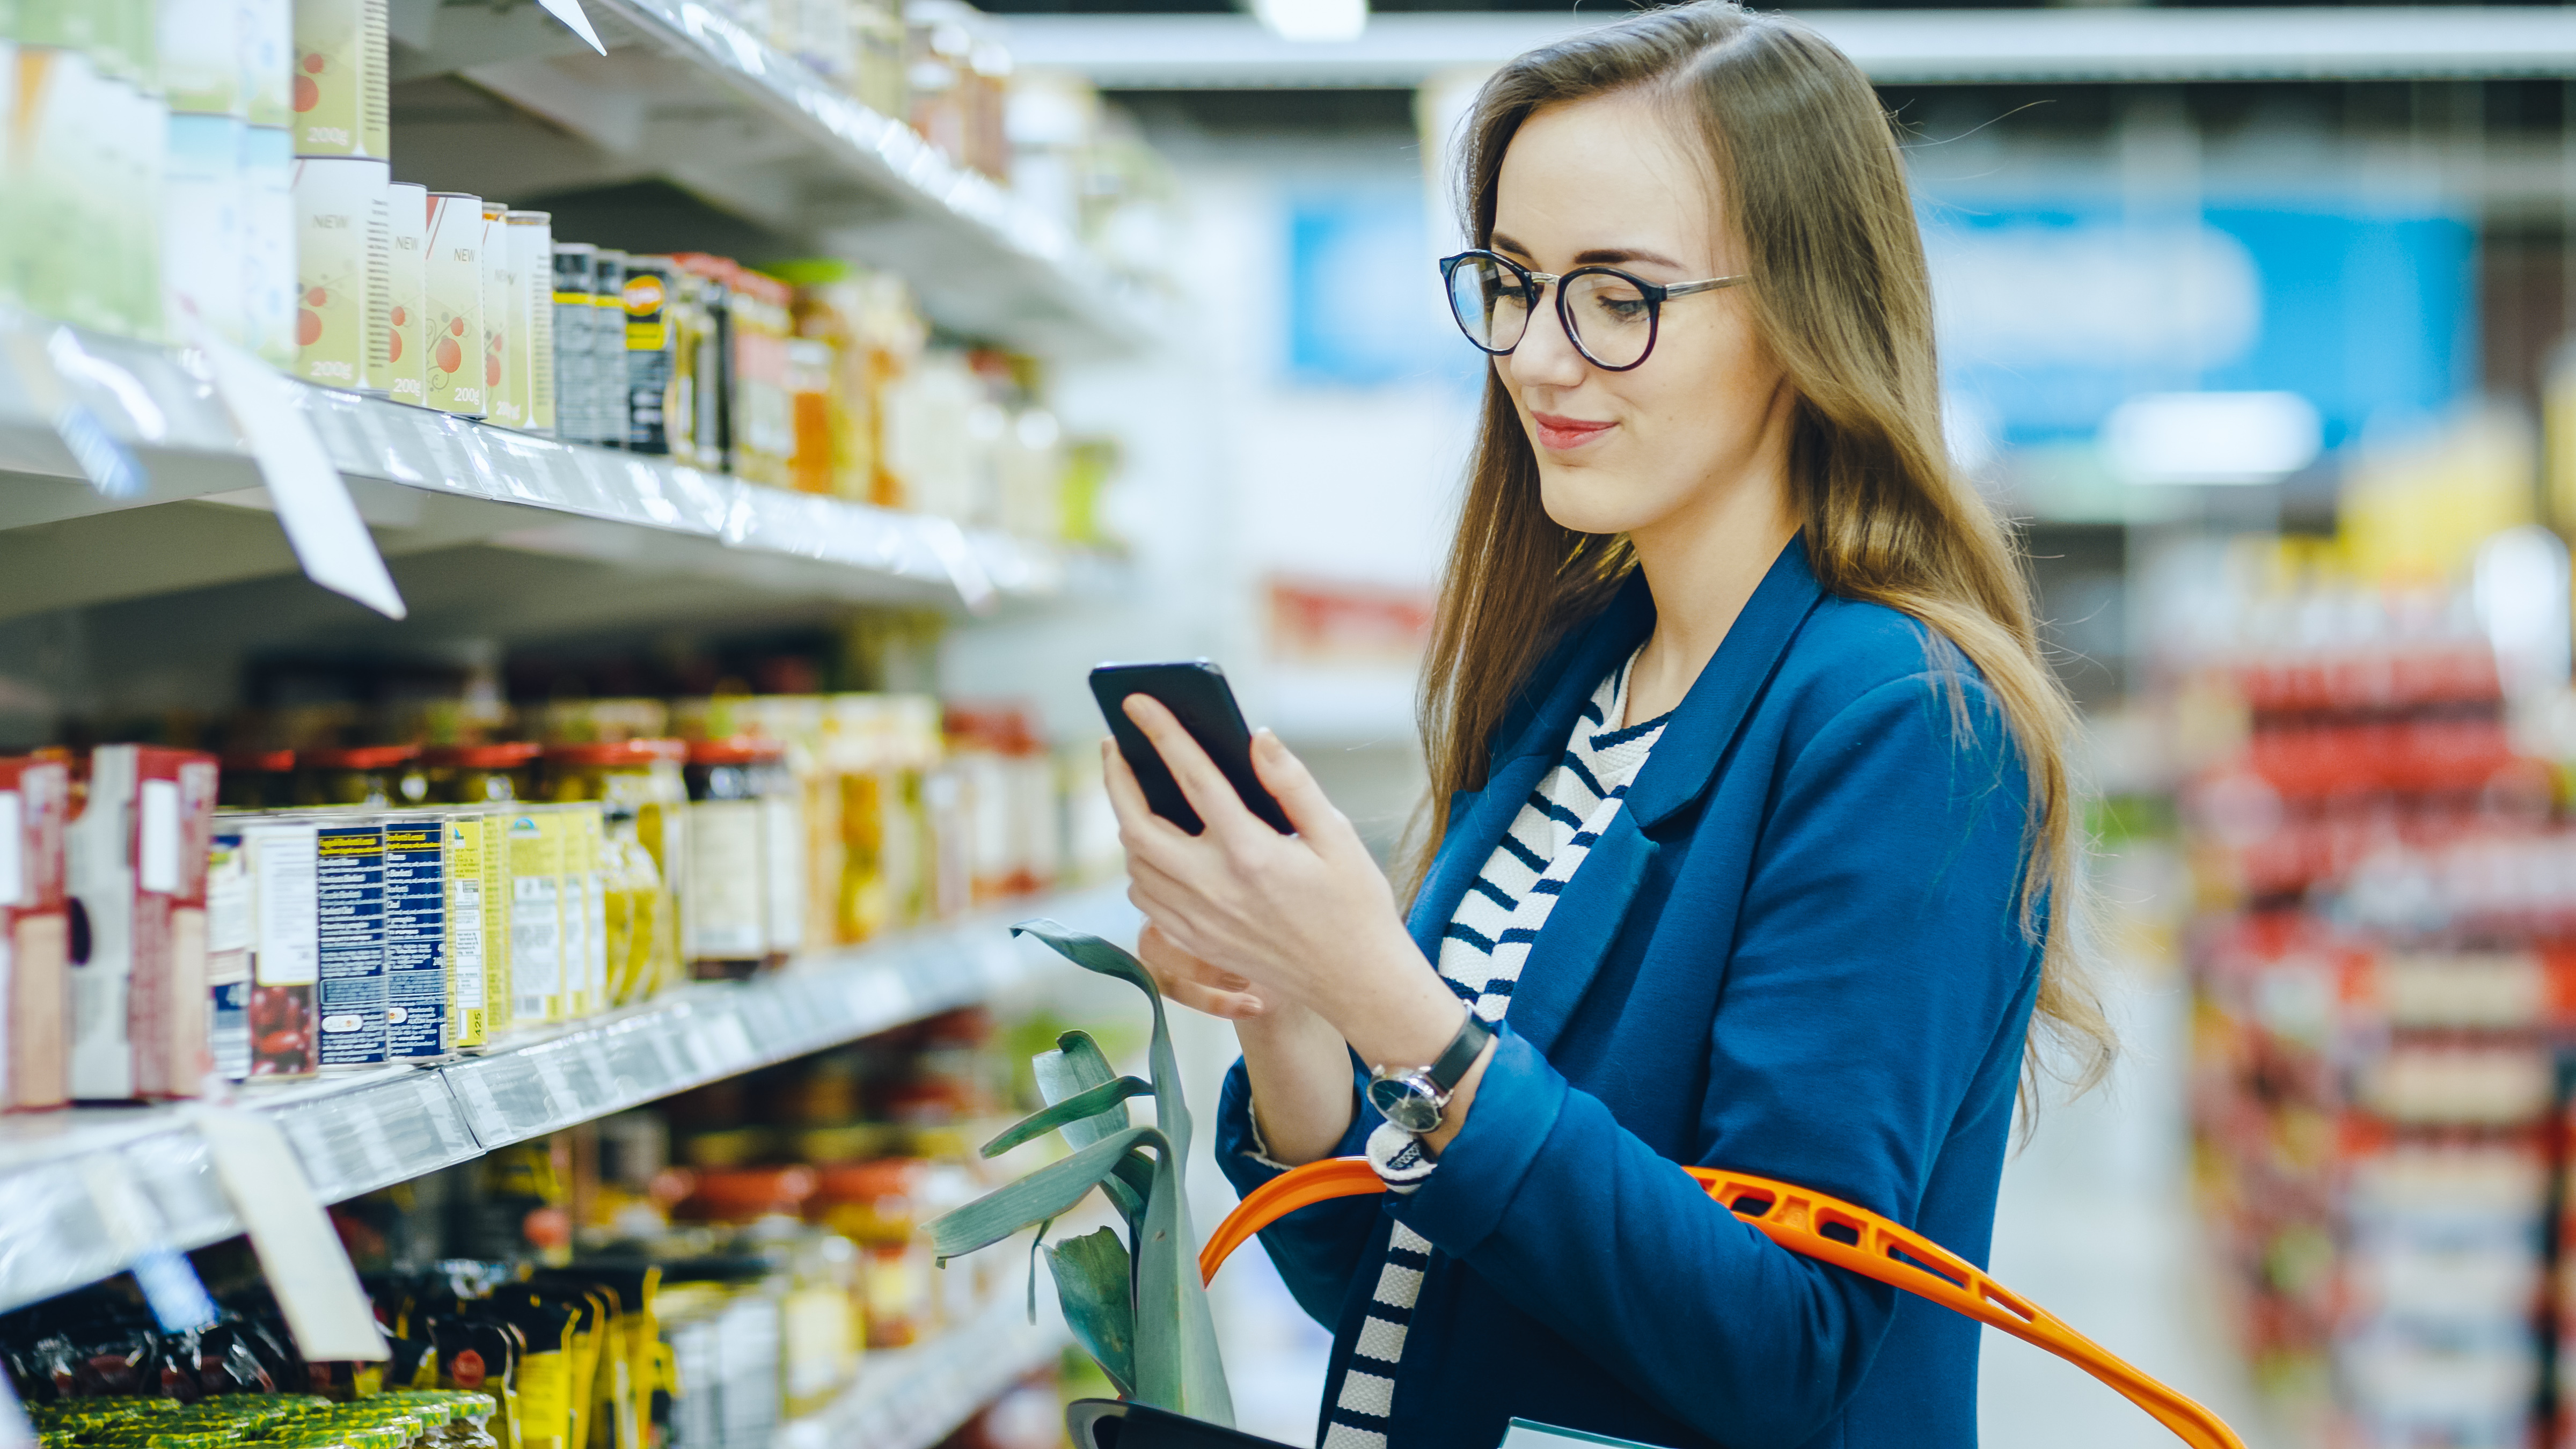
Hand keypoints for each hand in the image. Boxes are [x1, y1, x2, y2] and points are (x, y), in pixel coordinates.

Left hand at [1104, 696, 1466, 1071]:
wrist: (1356, 982)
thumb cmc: (1354, 903)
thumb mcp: (1337, 835)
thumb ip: (1292, 782)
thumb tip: (1256, 737)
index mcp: (1252, 851)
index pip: (1193, 777)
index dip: (1161, 732)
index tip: (1136, 700)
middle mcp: (1215, 886)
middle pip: (1137, 824)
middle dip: (1115, 778)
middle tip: (1113, 744)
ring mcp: (1200, 919)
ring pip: (1134, 862)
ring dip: (1125, 821)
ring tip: (1133, 790)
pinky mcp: (1196, 941)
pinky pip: (1145, 898)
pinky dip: (1138, 865)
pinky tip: (1152, 847)